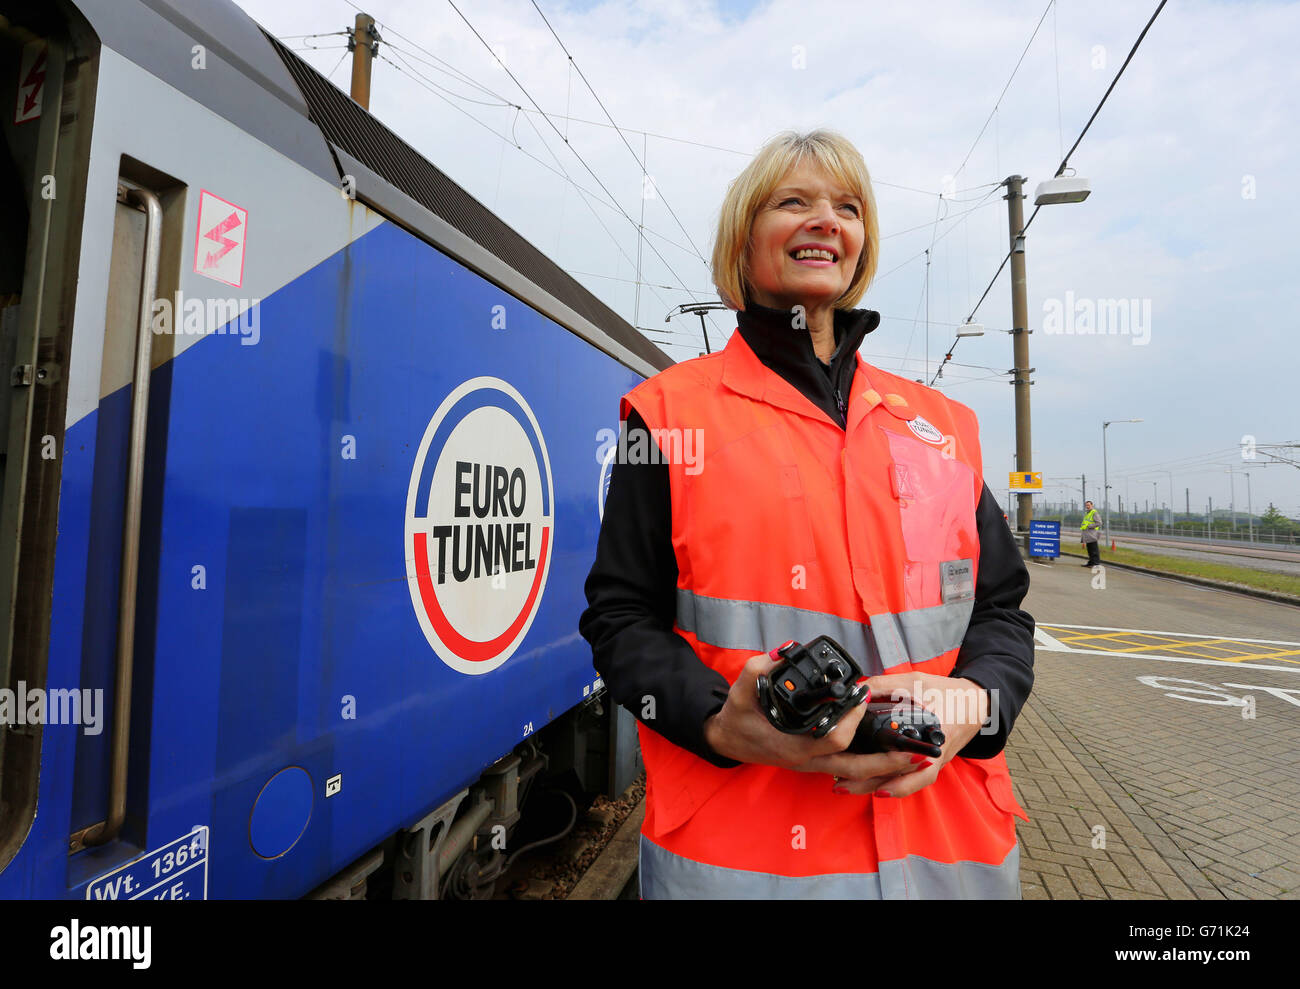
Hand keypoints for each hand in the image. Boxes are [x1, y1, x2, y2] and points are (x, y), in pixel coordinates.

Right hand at [702, 653, 926, 788]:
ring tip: (916, 756)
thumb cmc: (736, 717)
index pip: (834, 738)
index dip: (853, 719)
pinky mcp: (816, 762)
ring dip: (886, 766)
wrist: (727, 740)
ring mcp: (813, 765)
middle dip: (889, 761)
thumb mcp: (741, 690)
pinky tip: (890, 753)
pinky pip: (849, 767)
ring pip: (856, 773)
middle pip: (857, 767)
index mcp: (794, 746)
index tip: (865, 696)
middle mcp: (808, 761)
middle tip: (919, 750)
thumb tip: (782, 652)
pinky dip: (872, 764)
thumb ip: (760, 669)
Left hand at [830, 672, 989, 797]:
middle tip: (839, 782)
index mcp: (934, 734)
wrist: (975, 703)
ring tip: (845, 787)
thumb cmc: (947, 693)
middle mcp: (934, 755)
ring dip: (874, 786)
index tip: (861, 770)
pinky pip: (910, 780)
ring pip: (903, 783)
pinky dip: (891, 785)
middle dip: (869, 781)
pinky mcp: (929, 764)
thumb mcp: (915, 682)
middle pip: (901, 777)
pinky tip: (871, 785)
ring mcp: (933, 763)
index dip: (885, 766)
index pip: (911, 758)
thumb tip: (857, 691)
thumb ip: (885, 685)